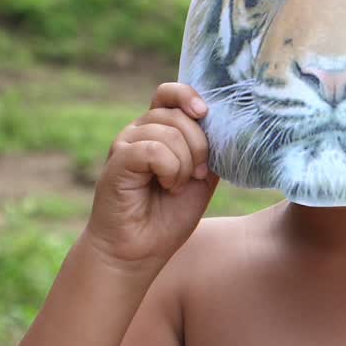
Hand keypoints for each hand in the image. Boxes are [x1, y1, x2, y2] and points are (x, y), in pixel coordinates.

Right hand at [84, 83, 218, 272]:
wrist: (138, 252)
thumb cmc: (167, 216)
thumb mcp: (202, 179)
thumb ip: (211, 150)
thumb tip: (227, 126)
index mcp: (158, 131)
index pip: (169, 93)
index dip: (188, 96)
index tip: (205, 114)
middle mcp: (139, 131)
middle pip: (178, 114)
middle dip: (199, 146)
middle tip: (197, 175)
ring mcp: (125, 144)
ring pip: (168, 132)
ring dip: (185, 165)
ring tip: (175, 187)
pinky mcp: (118, 160)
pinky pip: (154, 149)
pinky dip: (170, 170)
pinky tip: (166, 187)